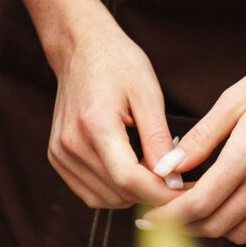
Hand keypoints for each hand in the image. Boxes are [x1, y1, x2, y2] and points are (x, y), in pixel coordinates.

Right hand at [47, 15, 179, 210]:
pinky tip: (129, 170)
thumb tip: (173, 180)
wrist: (80, 47)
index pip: (130, 180)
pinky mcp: (57, 157)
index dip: (162, 194)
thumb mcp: (147, 93)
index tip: (189, 193)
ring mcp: (60, 152)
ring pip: (105, 199)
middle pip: (119, 192)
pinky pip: (90, 193)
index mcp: (94, 124)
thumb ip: (158, 139)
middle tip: (177, 179)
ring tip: (152, 170)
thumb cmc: (118, 63)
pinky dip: (114, 191)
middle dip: (153, 194)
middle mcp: (71, 143)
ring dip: (133, 194)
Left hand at [140, 43, 245, 245]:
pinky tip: (231, 210)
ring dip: (213, 227)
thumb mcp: (234, 99)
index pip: (199, 204)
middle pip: (217, 224)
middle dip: (184, 224)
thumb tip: (167, 167)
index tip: (145, 220)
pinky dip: (244, 230)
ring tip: (196, 208)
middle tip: (165, 212)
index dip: (167, 218)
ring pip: (241, 233)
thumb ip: (201, 138)